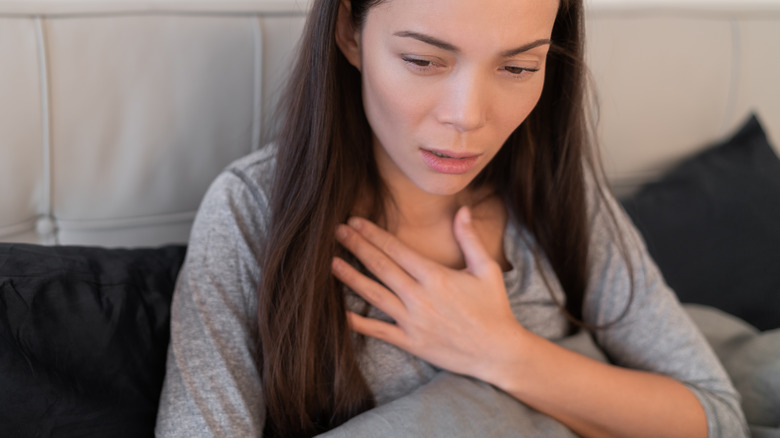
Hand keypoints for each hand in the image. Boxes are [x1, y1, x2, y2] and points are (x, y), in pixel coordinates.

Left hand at [332, 206, 524, 381]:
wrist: (497, 352)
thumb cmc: (494, 308)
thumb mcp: (487, 269)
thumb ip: (469, 238)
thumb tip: (463, 209)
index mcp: (436, 276)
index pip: (396, 249)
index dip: (373, 233)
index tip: (356, 221)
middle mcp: (420, 297)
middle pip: (380, 266)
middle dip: (357, 246)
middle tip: (337, 232)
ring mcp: (412, 321)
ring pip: (374, 295)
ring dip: (350, 277)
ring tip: (331, 263)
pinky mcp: (410, 342)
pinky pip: (377, 330)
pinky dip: (357, 321)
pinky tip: (338, 310)